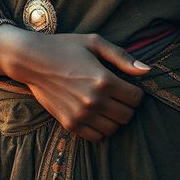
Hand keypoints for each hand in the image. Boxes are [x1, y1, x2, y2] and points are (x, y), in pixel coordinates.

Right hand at [0, 27, 148, 142]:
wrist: (32, 60)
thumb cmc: (65, 46)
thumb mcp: (94, 43)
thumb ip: (122, 57)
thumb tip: (147, 71)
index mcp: (103, 79)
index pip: (136, 98)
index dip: (135, 91)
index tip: (127, 84)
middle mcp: (94, 101)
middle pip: (127, 116)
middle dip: (127, 105)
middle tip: (118, 94)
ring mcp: (81, 115)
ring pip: (114, 129)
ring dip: (114, 117)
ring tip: (106, 103)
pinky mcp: (70, 124)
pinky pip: (97, 137)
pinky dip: (101, 128)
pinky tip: (95, 113)